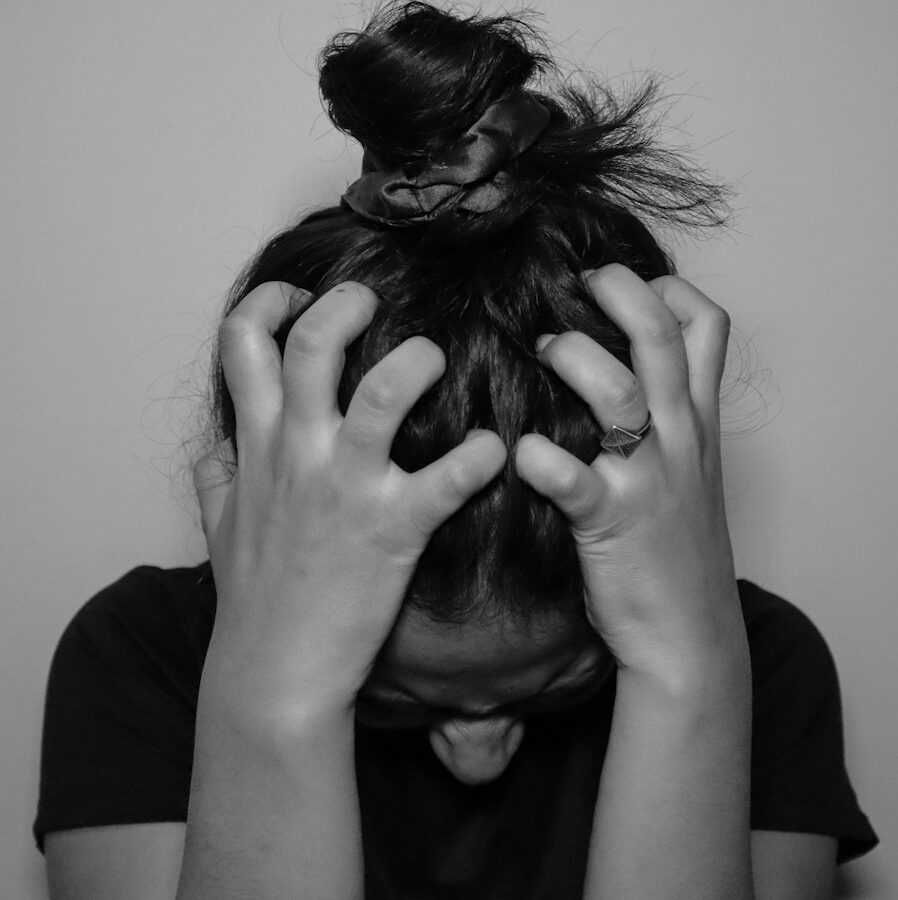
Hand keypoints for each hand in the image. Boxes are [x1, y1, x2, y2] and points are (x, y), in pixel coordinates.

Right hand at [195, 281, 505, 706]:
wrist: (275, 672)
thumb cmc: (252, 599)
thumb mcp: (219, 526)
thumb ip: (216, 475)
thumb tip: (211, 446)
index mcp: (259, 445)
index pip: (243, 343)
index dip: (270, 302)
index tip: (299, 298)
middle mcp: (299, 454)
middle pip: (314, 344)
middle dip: (346, 305)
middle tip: (376, 303)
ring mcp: (347, 489)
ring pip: (382, 393)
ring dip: (416, 362)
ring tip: (433, 359)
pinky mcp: (395, 529)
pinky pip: (447, 478)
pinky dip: (478, 456)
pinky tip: (493, 449)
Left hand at [516, 265, 743, 677]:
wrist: (691, 635)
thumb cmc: (677, 550)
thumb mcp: (689, 472)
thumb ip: (664, 420)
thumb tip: (616, 370)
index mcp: (697, 422)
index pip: (707, 327)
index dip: (670, 289)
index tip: (627, 283)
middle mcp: (679, 439)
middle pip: (660, 340)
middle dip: (620, 294)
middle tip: (579, 284)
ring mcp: (647, 479)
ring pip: (622, 393)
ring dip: (577, 359)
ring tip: (545, 350)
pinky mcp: (610, 523)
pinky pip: (575, 480)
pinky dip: (543, 459)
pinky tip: (519, 450)